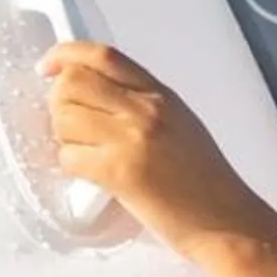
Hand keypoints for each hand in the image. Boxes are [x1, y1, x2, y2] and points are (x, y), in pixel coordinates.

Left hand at [41, 43, 276, 259]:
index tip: (50, 66)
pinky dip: (71, 166)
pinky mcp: (119, 173)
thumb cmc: (207, 183)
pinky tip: (92, 175)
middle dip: (59, 102)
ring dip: (64, 137)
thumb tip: (94, 96)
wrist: (227, 222)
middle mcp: (146, 110)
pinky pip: (69, 156)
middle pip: (73, 82)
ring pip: (64, 118)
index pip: (103, 56)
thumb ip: (142, 104)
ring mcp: (132, 139)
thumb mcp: (181, 124)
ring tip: (87, 153)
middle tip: (70, 124)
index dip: (66, 54)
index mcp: (161, 95)